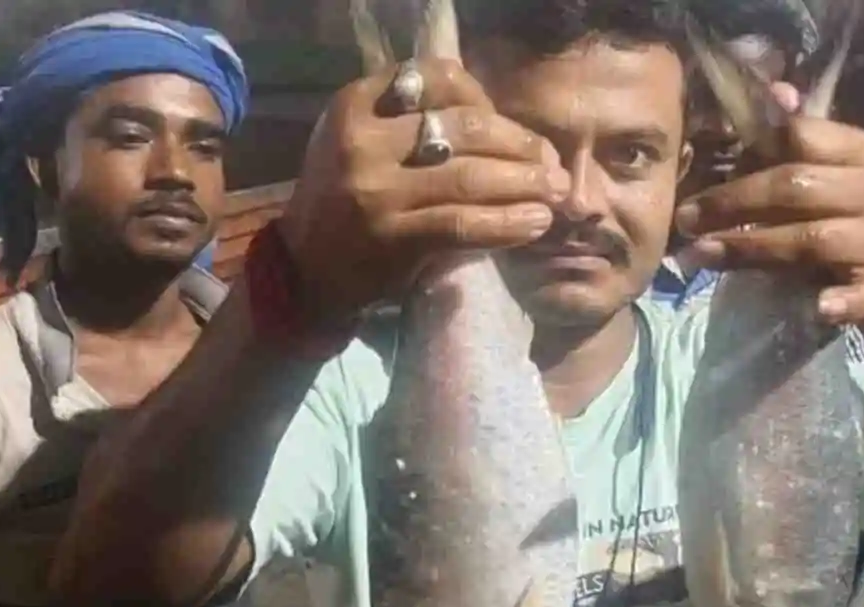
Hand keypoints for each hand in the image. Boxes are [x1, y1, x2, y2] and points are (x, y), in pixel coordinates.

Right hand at [278, 59, 569, 321]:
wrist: (307, 269)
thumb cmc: (349, 198)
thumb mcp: (366, 142)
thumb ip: (418, 121)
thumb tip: (507, 125)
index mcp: (357, 105)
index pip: (438, 79)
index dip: (485, 100)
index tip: (506, 128)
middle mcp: (362, 142)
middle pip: (466, 128)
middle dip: (521, 146)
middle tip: (553, 164)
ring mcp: (376, 192)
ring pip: (471, 177)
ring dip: (526, 184)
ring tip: (556, 194)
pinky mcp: (393, 238)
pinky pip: (465, 224)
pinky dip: (509, 223)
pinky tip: (535, 223)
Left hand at [673, 85, 863, 324]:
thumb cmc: (837, 216)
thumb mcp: (819, 174)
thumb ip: (791, 144)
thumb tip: (773, 91)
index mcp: (860, 150)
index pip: (800, 137)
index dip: (746, 157)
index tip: (702, 177)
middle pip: (796, 187)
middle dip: (732, 202)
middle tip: (686, 219)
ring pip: (811, 238)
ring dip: (750, 248)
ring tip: (702, 255)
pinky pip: (861, 293)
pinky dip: (840, 300)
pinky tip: (818, 306)